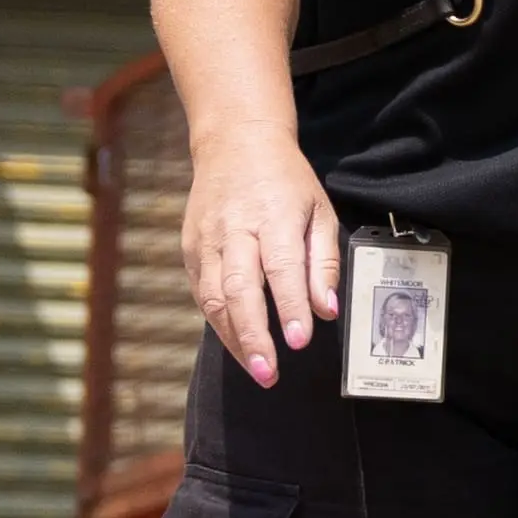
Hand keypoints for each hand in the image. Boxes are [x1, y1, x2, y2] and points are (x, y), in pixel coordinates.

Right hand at [183, 132, 347, 382]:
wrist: (235, 144)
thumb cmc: (286, 182)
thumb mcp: (319, 212)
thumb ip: (324, 262)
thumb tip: (326, 310)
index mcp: (272, 216)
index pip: (281, 268)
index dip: (290, 306)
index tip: (299, 342)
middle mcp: (235, 229)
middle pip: (239, 289)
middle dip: (254, 335)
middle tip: (270, 373)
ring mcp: (206, 239)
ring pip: (214, 297)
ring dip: (234, 338)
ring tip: (258, 370)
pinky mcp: (190, 248)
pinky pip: (202, 293)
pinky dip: (219, 323)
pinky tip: (238, 344)